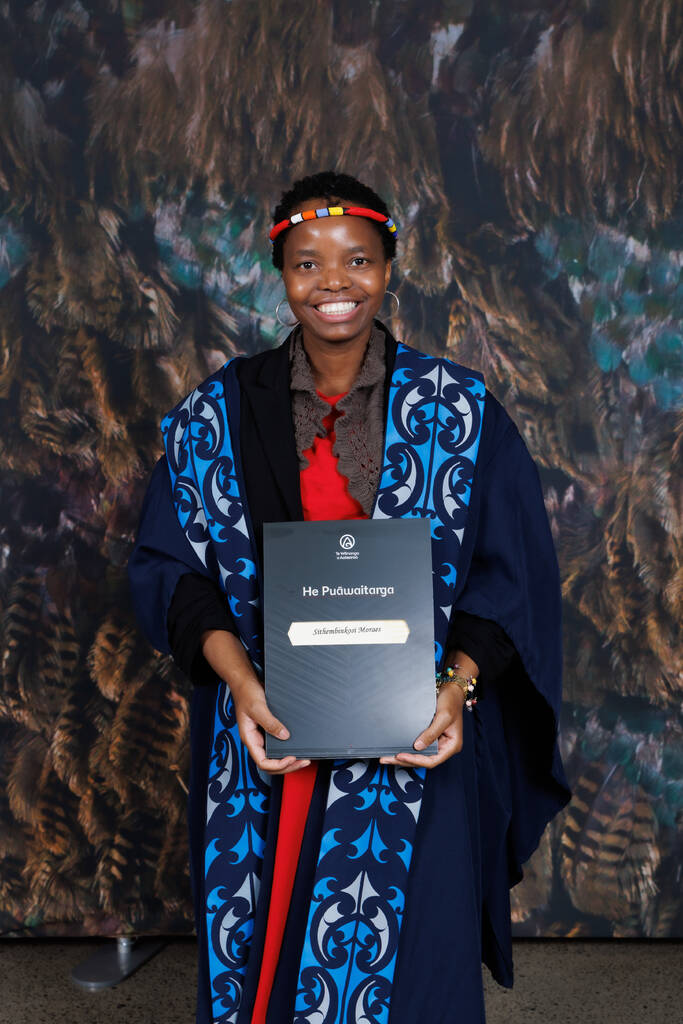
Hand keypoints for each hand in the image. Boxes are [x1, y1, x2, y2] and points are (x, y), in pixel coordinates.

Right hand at [201, 629, 309, 774]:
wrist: (245, 681)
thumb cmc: (245, 693)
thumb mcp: (258, 708)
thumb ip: (270, 723)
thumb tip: (284, 736)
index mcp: (249, 738)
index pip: (262, 761)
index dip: (277, 764)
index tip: (291, 758)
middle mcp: (255, 739)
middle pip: (270, 763)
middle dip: (287, 765)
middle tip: (303, 761)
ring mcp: (261, 735)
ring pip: (274, 756)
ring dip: (288, 760)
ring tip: (302, 759)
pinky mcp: (267, 728)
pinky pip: (277, 744)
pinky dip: (287, 748)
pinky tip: (296, 747)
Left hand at [379, 683, 463, 768]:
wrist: (450, 691)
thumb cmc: (451, 702)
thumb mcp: (443, 717)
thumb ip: (431, 733)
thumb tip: (418, 747)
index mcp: (451, 746)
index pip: (432, 760)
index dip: (415, 760)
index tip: (401, 756)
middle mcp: (444, 747)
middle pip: (423, 760)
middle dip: (405, 760)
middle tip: (387, 759)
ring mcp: (437, 742)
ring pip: (419, 755)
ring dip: (404, 756)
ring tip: (387, 757)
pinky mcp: (430, 737)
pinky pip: (418, 746)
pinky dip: (407, 748)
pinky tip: (396, 748)